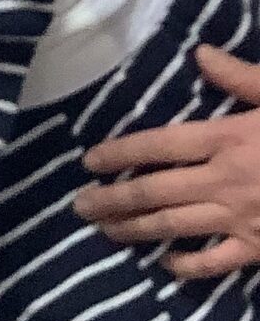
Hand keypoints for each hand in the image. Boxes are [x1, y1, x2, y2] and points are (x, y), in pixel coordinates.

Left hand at [75, 43, 259, 275]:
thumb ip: (243, 77)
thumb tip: (200, 54)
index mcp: (229, 138)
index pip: (158, 145)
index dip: (119, 154)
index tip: (89, 162)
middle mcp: (225, 181)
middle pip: (152, 192)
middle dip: (111, 200)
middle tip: (79, 205)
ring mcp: (241, 219)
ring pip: (172, 228)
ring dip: (132, 230)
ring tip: (102, 230)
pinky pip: (214, 263)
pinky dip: (186, 266)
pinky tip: (165, 264)